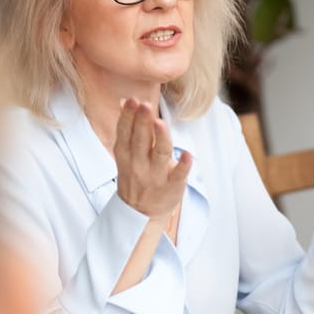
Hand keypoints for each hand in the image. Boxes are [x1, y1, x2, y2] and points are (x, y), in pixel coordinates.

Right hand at [113, 98, 190, 222]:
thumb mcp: (125, 153)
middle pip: (141, 140)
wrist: (140, 213)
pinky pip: (178, 175)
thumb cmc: (135, 175)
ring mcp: (156, 176)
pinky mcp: (172, 186)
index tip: (132, 101)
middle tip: (145, 105)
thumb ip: (128, 128)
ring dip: (161, 138)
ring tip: (160, 123)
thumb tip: (125, 100)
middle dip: (142, 122)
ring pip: (159, 154)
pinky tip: (188, 155)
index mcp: (126, 154)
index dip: (128, 116)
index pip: (125, 132)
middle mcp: (139, 164)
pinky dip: (183, 165)